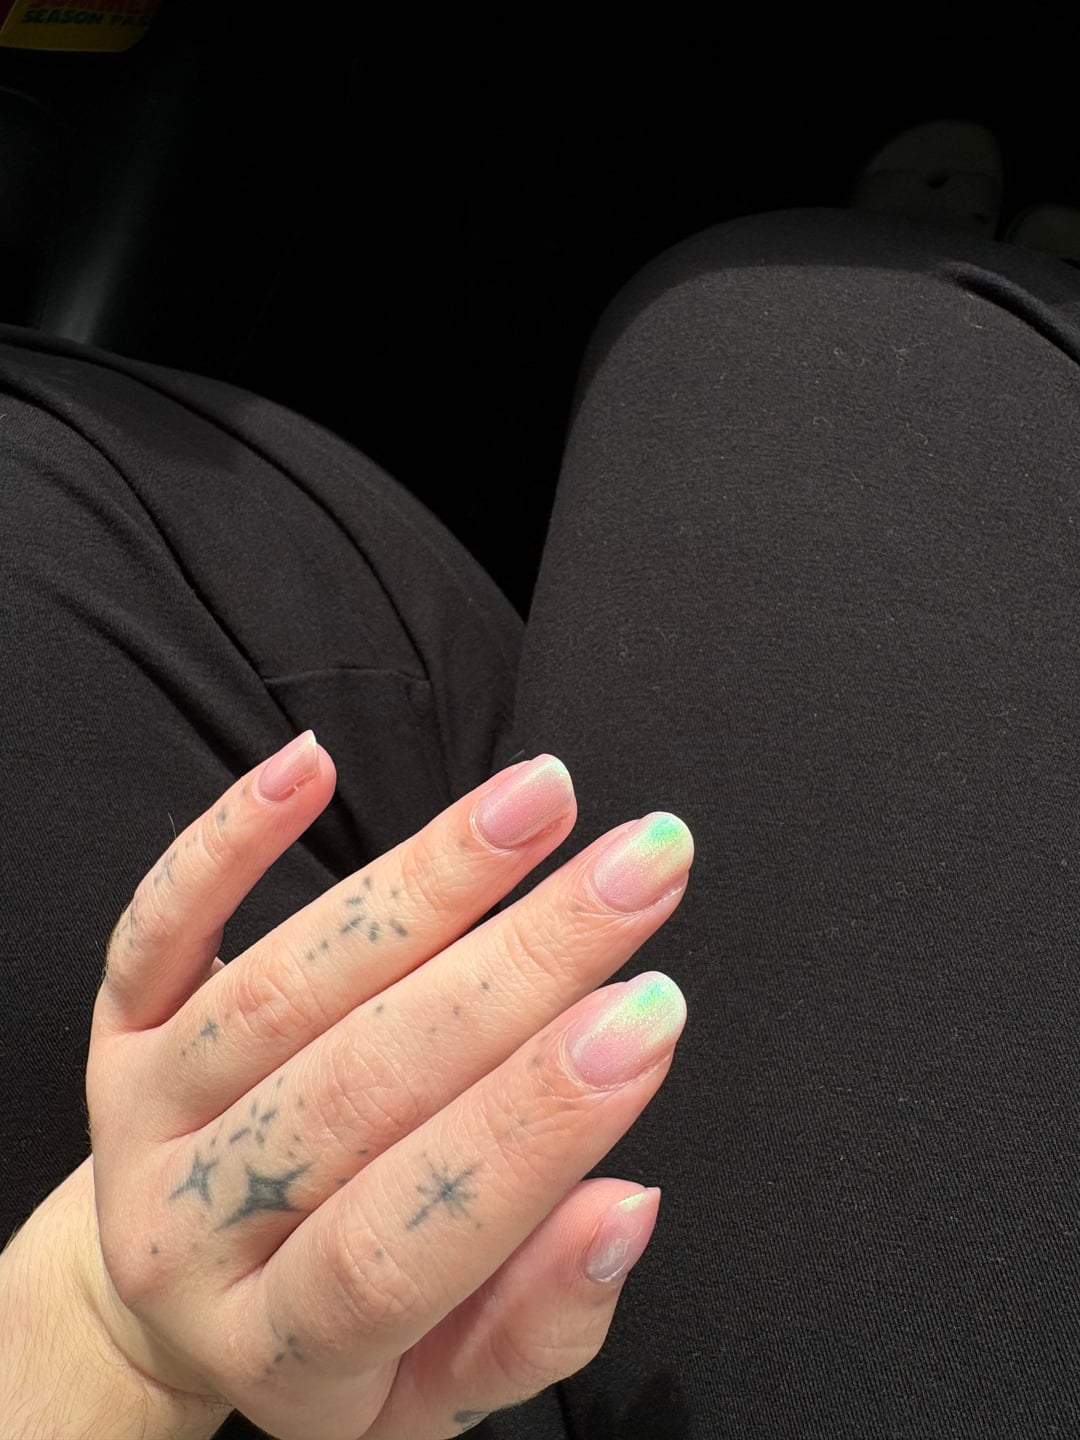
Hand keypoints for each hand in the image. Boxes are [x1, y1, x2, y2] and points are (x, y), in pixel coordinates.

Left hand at [84, 734, 692, 1438]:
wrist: (161, 1297)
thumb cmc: (335, 1339)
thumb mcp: (436, 1398)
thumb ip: (537, 1323)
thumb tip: (626, 1207)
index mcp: (278, 1345)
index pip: (402, 1238)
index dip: (529, 1127)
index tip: (651, 1017)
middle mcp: (190, 1227)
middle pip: (356, 1085)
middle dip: (521, 966)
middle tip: (642, 873)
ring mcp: (142, 1114)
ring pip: (285, 983)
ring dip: (428, 877)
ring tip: (546, 798)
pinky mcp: (119, 1025)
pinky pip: (160, 923)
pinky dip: (230, 838)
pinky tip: (315, 765)